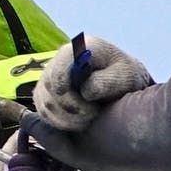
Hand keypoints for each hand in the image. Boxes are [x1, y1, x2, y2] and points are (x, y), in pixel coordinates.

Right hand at [31, 32, 153, 132]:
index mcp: (81, 48)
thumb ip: (108, 81)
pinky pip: (43, 112)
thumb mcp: (127, 76)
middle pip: (50, 86)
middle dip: (70, 106)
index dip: (64, 83)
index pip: (61, 64)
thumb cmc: (125, 76)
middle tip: (92, 114)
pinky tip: (78, 122)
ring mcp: (49, 77)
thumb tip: (86, 91)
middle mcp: (59, 60)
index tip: (80, 100)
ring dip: (66, 117)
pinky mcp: (45, 94)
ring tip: (88, 119)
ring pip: (45, 102)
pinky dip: (60, 121)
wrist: (120, 82)